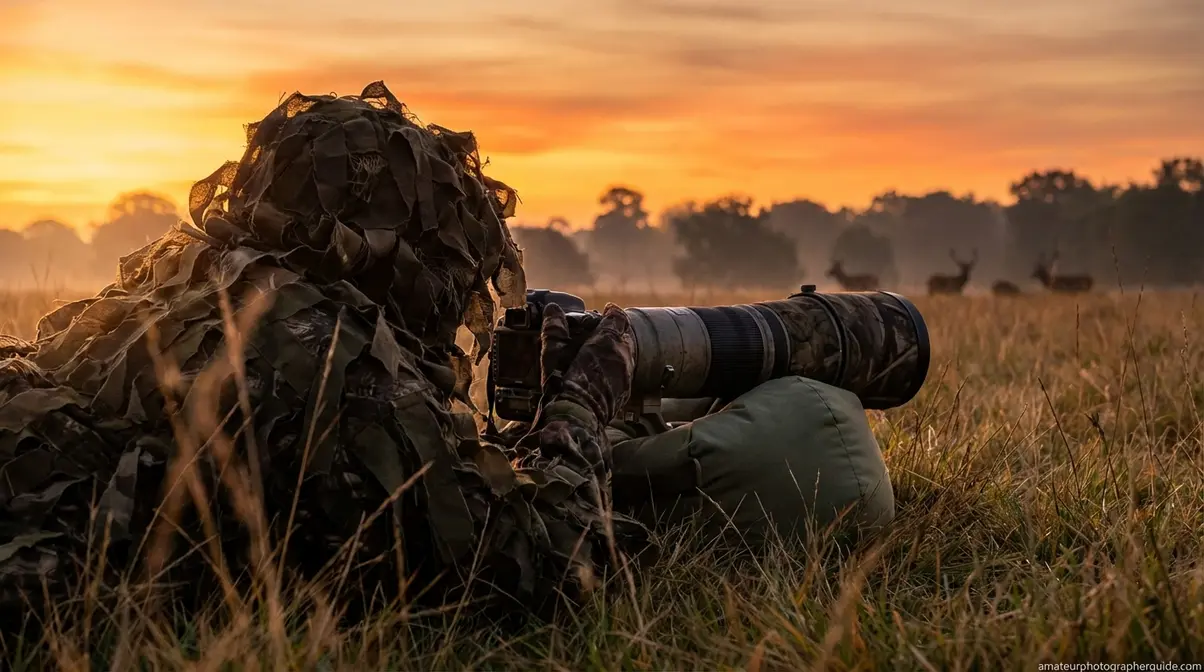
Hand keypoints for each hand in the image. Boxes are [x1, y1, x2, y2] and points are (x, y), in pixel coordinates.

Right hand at [538, 302, 634, 424]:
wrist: (577, 419)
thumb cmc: (563, 386)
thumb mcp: (553, 355)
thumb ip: (554, 331)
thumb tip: (553, 311)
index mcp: (607, 342)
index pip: (617, 318)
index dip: (612, 313)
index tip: (607, 310)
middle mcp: (622, 356)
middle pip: (626, 334)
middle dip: (615, 330)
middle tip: (602, 331)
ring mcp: (627, 374)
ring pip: (629, 353)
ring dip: (618, 348)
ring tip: (602, 350)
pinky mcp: (626, 390)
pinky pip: (626, 371)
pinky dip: (618, 366)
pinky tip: (604, 371)